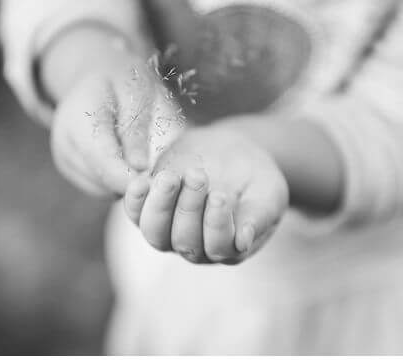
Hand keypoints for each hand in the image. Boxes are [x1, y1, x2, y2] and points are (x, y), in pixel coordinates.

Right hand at [51, 52, 185, 197]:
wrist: (95, 77)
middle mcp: (63, 140)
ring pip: (101, 188)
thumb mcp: (135, 95)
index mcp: (77, 117)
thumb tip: (140, 167)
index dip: (129, 177)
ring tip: (148, 166)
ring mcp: (63, 156)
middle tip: (164, 178)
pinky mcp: (69, 168)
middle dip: (132, 183)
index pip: (100, 157)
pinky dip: (117, 184)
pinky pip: (99, 189)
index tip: (158, 185)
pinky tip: (132, 166)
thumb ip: (135, 130)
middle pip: (100, 177)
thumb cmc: (122, 82)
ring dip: (126, 185)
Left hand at [123, 123, 288, 263]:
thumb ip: (259, 216)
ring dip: (160, 205)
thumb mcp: (268, 193)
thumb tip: (243, 242)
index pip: (218, 248)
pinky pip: (134, 211)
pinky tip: (142, 180)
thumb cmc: (256, 178)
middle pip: (184, 242)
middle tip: (198, 176)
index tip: (220, 195)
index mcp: (230, 249)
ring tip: (170, 177)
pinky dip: (134, 199)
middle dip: (189, 208)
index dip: (216, 225)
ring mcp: (170, 227)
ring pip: (155, 233)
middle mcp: (197, 246)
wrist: (233, 152)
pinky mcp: (150, 205)